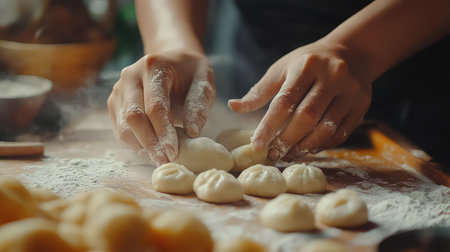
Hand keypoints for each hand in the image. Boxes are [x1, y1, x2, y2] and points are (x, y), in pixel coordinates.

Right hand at [107, 50, 214, 164]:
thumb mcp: (204, 82)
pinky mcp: (114, 103)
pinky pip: (120, 130)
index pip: (154, 105)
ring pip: (123, 127)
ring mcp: (118, 89)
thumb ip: (199, 105)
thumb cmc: (190, 73)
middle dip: (150, 143)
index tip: (174, 152)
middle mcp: (130, 76)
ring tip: (161, 159)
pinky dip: (135, 144)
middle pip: (133, 117)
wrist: (172, 61)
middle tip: (166, 161)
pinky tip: (152, 151)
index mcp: (153, 66)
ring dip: (141, 147)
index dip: (163, 131)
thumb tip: (192, 133)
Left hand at [228, 41, 371, 161]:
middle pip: (306, 117)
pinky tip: (307, 149)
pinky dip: (322, 145)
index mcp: (307, 65)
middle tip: (273, 155)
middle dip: (286, 140)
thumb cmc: (307, 63)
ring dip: (304, 147)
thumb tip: (233, 106)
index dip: (269, 126)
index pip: (285, 101)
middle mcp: (332, 76)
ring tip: (288, 155)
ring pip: (326, 128)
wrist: (350, 53)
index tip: (257, 145)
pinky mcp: (362, 104)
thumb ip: (259, 91)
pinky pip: (341, 133)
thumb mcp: (282, 69)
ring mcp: (351, 91)